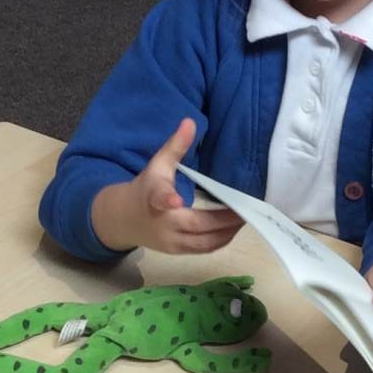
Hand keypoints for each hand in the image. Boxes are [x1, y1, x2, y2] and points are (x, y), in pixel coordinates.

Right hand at [90, 118, 243, 255]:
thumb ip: (175, 146)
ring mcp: (171, 242)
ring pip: (204, 243)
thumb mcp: (157, 165)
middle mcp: (163, 223)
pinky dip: (220, 240)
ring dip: (227, 233)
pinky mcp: (177, 251)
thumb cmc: (145, 188)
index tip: (175, 199)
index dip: (167, 199)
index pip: (159, 199)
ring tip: (246, 219)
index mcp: (155, 198)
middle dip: (225, 220)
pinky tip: (233, 228)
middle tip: (248, 210)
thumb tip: (190, 121)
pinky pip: (203, 249)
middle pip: (197, 226)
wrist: (124, 219)